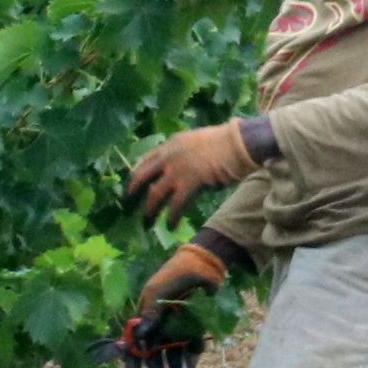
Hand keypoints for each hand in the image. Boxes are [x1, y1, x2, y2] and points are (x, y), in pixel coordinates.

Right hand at [113, 239, 230, 367]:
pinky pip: (192, 343)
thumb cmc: (174, 276)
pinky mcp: (195, 327)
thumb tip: (138, 339)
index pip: (134, 343)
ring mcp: (177, 327)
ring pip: (173, 351)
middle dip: (156, 366)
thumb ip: (149, 316)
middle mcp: (159, 325)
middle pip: (154, 352)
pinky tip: (196, 348)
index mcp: (145, 317)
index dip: (132, 359)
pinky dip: (194, 348)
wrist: (203, 266)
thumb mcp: (157, 294)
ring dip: (175, 364)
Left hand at [126, 120, 256, 216]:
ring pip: (155, 194)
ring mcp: (177, 170)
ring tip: (147, 223)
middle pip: (141, 178)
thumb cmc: (225, 142)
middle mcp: (168, 156)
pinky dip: (172, 217)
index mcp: (170, 144)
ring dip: (150, 211)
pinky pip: (175, 204)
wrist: (239, 142)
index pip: (144, 161)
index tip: (132, 186)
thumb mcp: (195, 142)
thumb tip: (178, 166)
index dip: (136, 176)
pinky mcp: (190, 182)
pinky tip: (171, 225)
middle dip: (132, 194)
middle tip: (128, 207)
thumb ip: (183, 152)